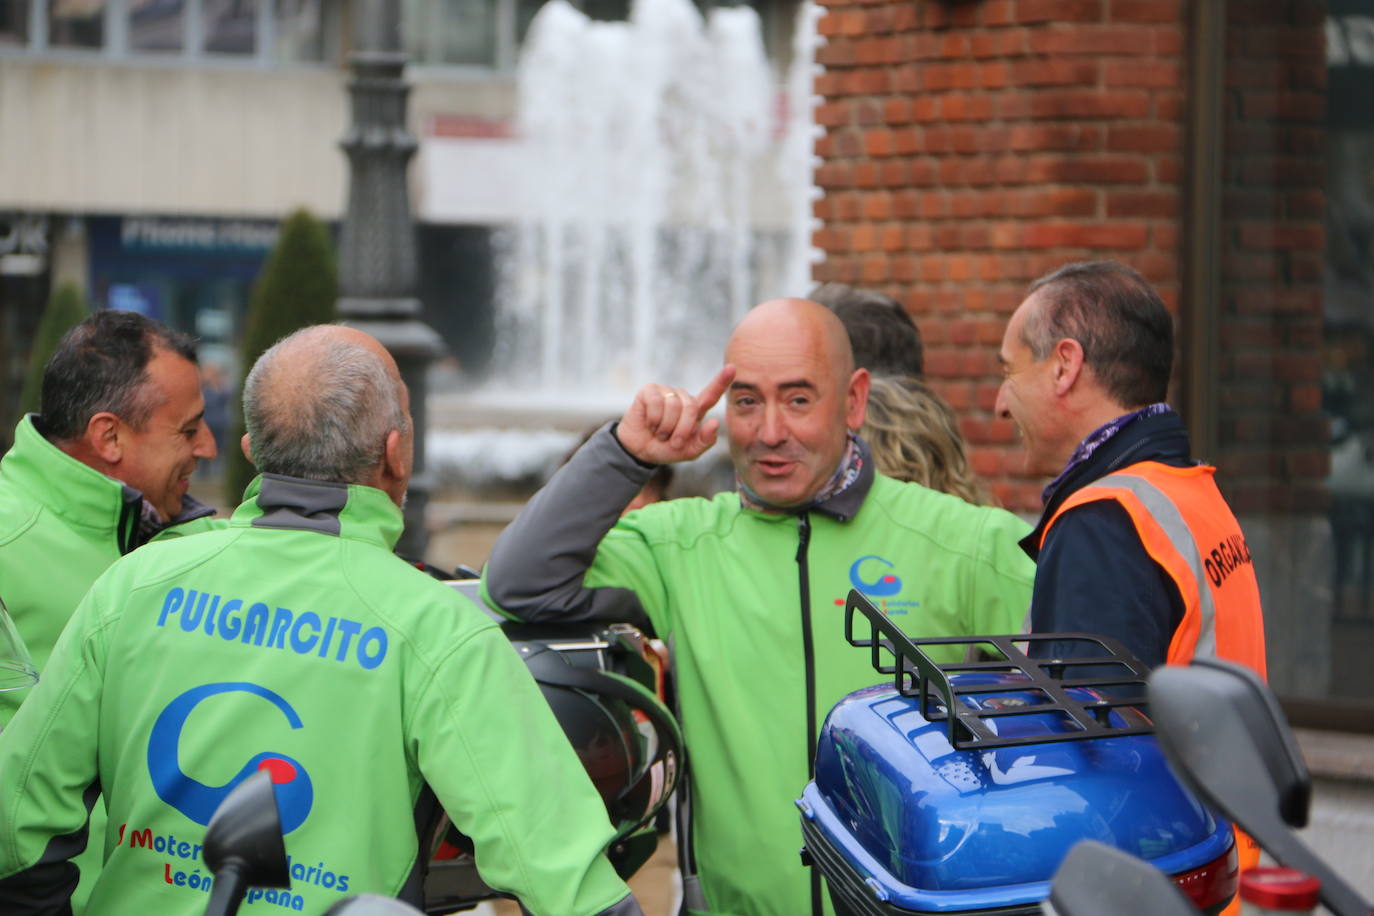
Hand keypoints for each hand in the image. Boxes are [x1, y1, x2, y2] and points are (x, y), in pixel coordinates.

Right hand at [616, 365, 735, 464]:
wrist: (639, 451)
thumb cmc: (666, 449)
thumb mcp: (689, 451)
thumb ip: (705, 441)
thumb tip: (715, 422)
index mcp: (695, 410)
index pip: (711, 394)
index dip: (722, 381)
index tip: (732, 368)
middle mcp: (682, 398)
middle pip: (691, 407)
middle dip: (682, 429)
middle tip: (672, 441)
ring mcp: (665, 392)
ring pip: (674, 405)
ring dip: (666, 427)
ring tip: (659, 432)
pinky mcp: (649, 391)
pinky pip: (657, 403)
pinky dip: (653, 419)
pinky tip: (649, 424)